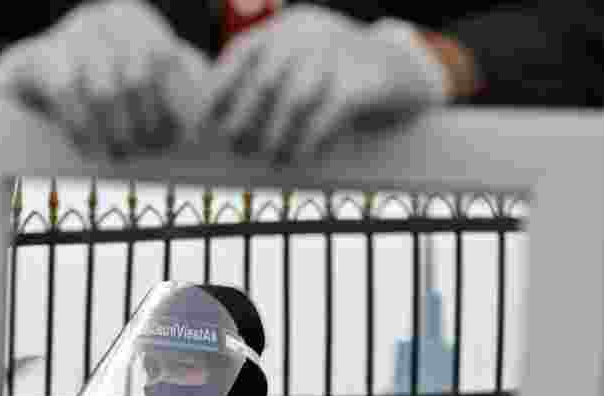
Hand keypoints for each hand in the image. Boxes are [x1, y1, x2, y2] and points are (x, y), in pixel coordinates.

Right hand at [0, 0, 208, 158]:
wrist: (36, 83)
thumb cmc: (108, 94)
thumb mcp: (147, 86)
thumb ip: (180, 97)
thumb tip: (211, 127)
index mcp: (137, 20)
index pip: (164, 59)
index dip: (173, 104)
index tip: (175, 139)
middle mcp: (104, 18)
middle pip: (137, 78)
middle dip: (145, 125)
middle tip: (144, 152)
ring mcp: (69, 34)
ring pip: (105, 92)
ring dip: (116, 134)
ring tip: (119, 156)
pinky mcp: (38, 57)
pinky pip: (68, 96)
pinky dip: (84, 130)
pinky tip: (89, 149)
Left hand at [204, 6, 448, 164]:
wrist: (401, 69)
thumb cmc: (335, 77)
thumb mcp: (300, 66)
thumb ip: (264, 84)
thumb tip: (217, 126)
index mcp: (286, 28)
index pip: (241, 55)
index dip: (217, 90)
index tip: (202, 124)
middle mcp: (308, 34)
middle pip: (263, 80)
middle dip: (244, 120)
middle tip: (236, 149)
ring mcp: (336, 53)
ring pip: (292, 101)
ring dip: (275, 136)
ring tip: (270, 159)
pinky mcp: (360, 80)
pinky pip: (324, 116)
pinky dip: (306, 141)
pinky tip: (298, 158)